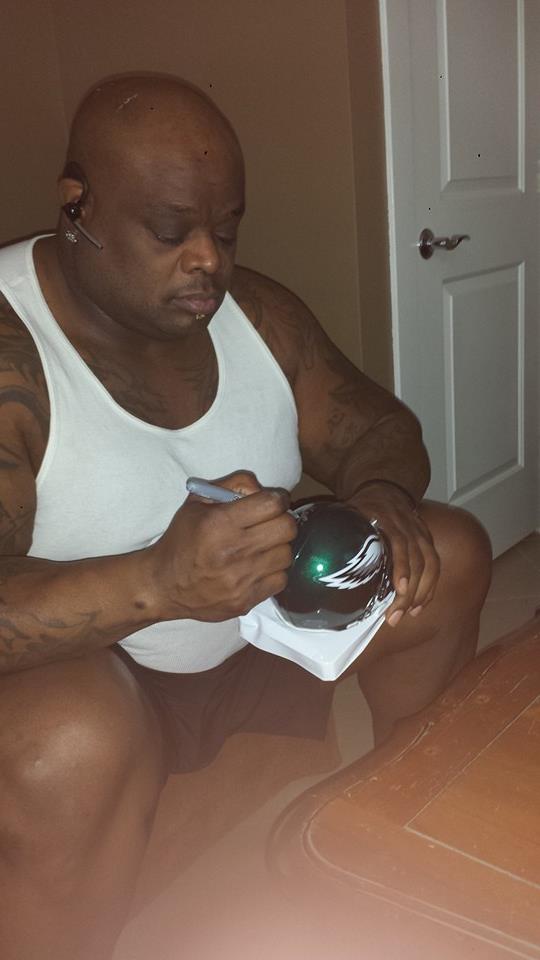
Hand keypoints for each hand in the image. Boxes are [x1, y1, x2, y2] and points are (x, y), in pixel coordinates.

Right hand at [148, 470, 296, 621]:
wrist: (163, 585)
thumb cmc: (181, 540)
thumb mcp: (197, 502)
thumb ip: (232, 484)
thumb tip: (262, 489)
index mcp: (220, 523)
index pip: (272, 503)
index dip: (277, 499)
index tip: (273, 502)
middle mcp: (233, 551)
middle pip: (287, 528)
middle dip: (281, 521)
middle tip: (270, 523)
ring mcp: (241, 579)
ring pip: (286, 554)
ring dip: (277, 547)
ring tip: (261, 547)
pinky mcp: (245, 600)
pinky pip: (280, 580)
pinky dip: (273, 572)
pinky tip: (258, 567)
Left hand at [346, 482, 439, 626]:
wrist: (386, 487)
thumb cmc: (364, 505)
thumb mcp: (349, 511)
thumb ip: (338, 531)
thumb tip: (313, 554)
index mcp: (388, 519)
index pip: (400, 543)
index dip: (402, 567)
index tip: (400, 589)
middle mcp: (409, 527)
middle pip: (417, 561)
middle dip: (409, 592)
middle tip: (395, 616)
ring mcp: (421, 533)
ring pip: (430, 565)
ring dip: (422, 593)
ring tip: (409, 614)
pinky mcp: (428, 541)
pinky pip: (435, 565)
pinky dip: (430, 587)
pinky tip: (420, 605)